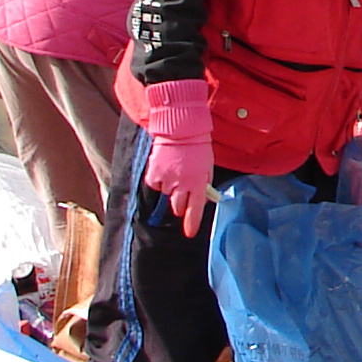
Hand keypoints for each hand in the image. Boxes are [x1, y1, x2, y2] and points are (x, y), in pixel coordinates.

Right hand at [141, 79, 215, 234]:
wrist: (180, 129)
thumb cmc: (198, 146)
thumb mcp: (208, 166)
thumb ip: (204, 184)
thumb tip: (202, 198)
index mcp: (197, 184)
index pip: (194, 211)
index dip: (191, 224)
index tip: (190, 232)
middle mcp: (181, 185)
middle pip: (177, 208)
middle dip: (181, 205)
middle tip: (183, 193)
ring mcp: (166, 180)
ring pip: (166, 196)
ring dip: (171, 189)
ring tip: (175, 173)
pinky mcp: (154, 174)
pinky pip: (156, 185)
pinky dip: (159, 181)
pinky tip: (165, 170)